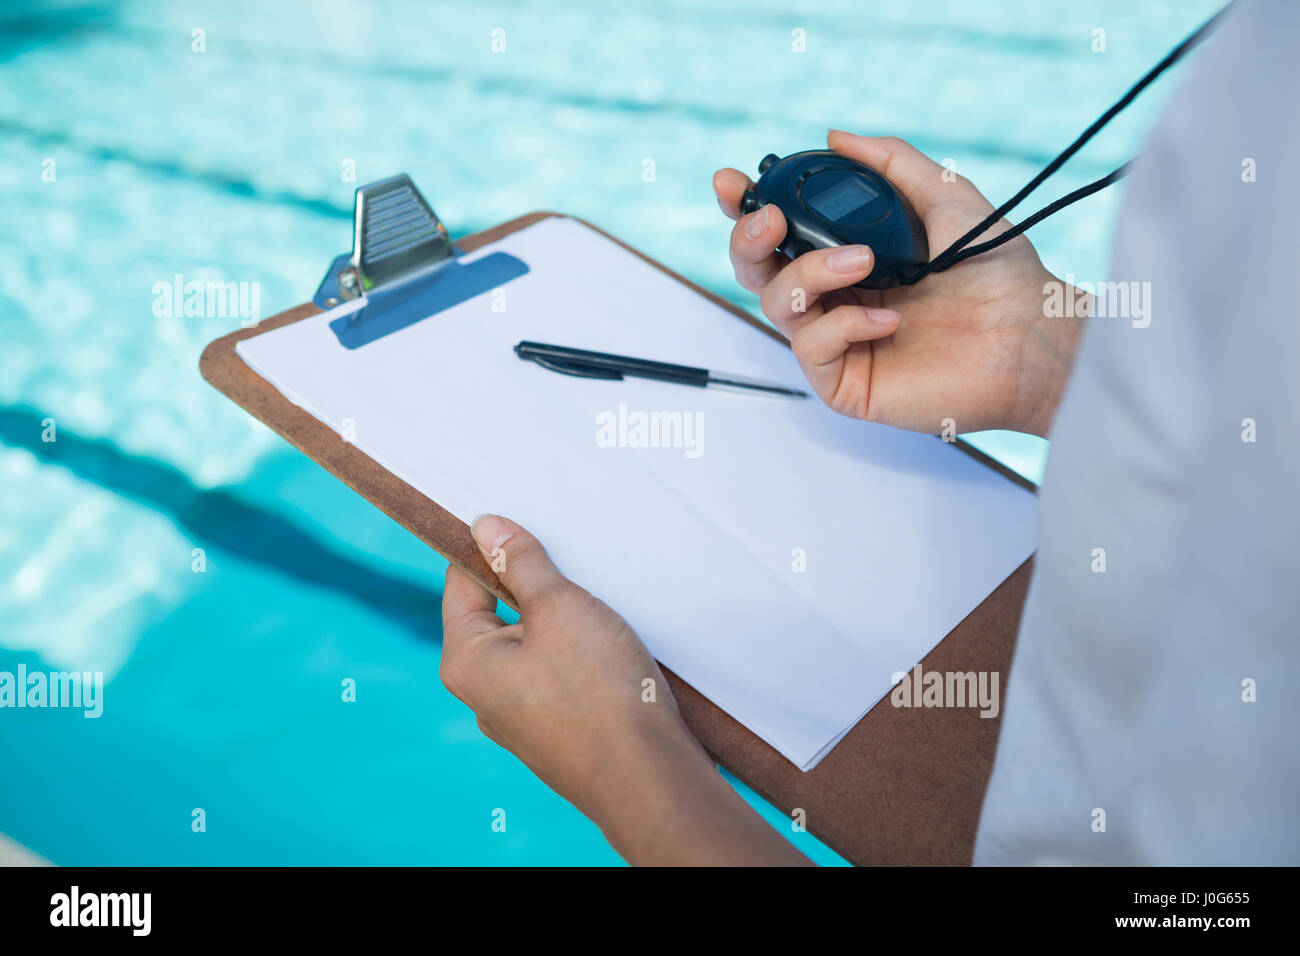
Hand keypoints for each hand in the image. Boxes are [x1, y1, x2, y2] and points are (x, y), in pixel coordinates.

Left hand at [440, 514, 809, 864]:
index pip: (460, 582)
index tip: (522, 520)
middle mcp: (485, 695)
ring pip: (536, 645)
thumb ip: (520, 563)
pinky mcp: (559, 731)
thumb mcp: (559, 607)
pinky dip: (583, 653)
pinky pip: (561, 675)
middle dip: (536, 584)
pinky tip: (616, 644)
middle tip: (574, 562)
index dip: (489, 546)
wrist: (650, 778)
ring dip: (565, 619)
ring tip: (602, 604)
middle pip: (500, 613)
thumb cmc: (600, 694)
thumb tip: (484, 527)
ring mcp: (523, 718)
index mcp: (467, 661)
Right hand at [714, 130, 1084, 436]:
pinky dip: (843, 324)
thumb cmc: (997, 274)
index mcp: (847, 257)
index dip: (746, 208)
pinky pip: (811, 347)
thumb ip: (890, 163)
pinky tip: (888, 318)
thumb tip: (836, 136)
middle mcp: (835, 299)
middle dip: (748, 239)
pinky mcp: (846, 383)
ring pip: (777, 304)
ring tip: (863, 260)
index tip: (731, 181)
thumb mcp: (944, 197)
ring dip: (809, 273)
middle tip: (770, 219)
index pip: (779, 235)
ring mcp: (838, 342)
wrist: (1031, 335)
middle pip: (756, 271)